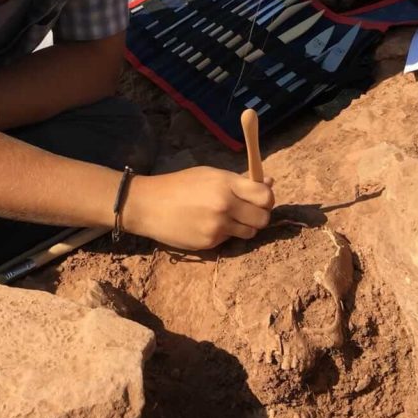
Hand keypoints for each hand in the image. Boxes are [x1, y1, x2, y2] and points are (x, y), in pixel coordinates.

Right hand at [122, 166, 273, 250]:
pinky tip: (205, 225)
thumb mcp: (209, 175)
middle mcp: (224, 205)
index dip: (267, 199)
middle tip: (247, 212)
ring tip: (225, 218)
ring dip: (243, 227)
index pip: (265, 196)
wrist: (148, 205)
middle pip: (263, 219)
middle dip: (259, 216)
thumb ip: (239, 181)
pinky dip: (223, 234)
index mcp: (225, 184)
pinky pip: (228, 240)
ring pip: (249, 233)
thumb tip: (269, 183)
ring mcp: (217, 227)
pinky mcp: (209, 243)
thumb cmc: (179, 185)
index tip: (260, 199)